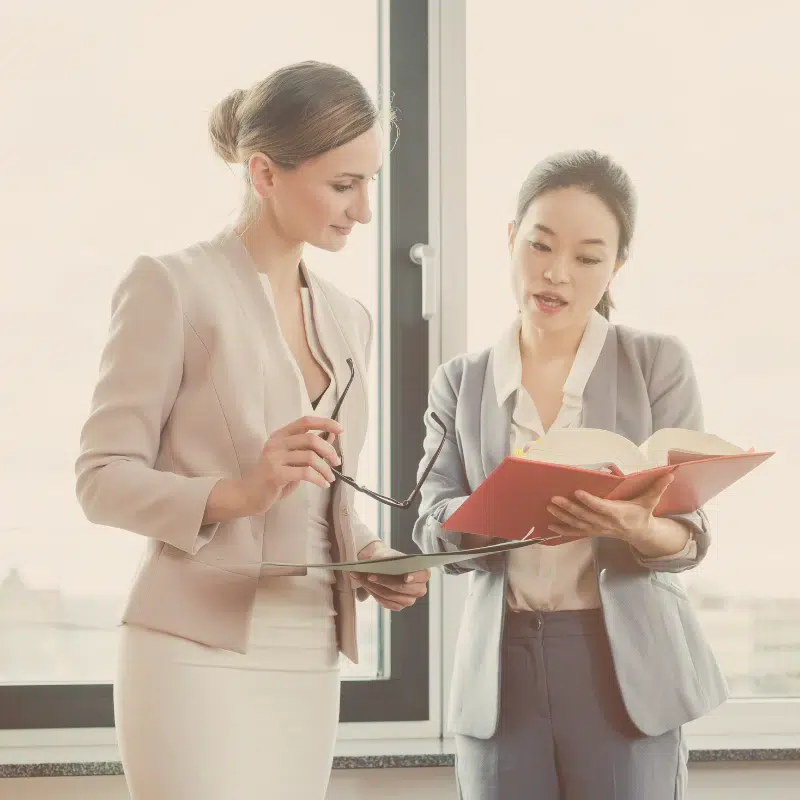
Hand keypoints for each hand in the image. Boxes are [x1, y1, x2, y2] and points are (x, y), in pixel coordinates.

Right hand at [236, 416, 343, 515]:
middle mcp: (276, 443)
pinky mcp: (275, 474)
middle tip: (337, 462)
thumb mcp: (293, 459)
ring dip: (325, 468)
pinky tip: (323, 484)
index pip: (305, 421)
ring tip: (330, 478)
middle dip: (329, 450)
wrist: (249, 495)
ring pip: (310, 457)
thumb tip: (332, 434)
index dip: (325, 422)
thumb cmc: (274, 477)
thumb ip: (309, 447)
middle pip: (310, 439)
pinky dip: (318, 478)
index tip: (340, 429)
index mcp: (280, 435)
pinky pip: (305, 473)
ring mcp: (274, 458)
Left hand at [351, 541, 430, 610]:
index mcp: (422, 572)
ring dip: (376, 588)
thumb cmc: (387, 558)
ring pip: (393, 596)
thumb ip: (387, 559)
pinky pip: (387, 603)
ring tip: (363, 579)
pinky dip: (376, 595)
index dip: (415, 577)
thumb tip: (379, 564)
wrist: (380, 565)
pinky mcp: (399, 606)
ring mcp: (410, 599)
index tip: (406, 578)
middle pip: (404, 588)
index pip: (423, 575)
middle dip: (385, 581)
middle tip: (369, 575)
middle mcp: (419, 588)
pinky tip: (368, 587)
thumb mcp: (388, 554)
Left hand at [546, 474, 674, 546]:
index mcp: (618, 513)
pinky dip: (562, 530)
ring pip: (577, 524)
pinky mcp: (592, 532)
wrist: (639, 534)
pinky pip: (576, 533)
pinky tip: (549, 526)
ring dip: (562, 516)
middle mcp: (605, 523)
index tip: (577, 492)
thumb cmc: (642, 513)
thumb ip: (658, 487)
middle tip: (555, 498)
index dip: (589, 501)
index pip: (601, 507)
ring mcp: (597, 529)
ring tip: (549, 507)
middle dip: (569, 508)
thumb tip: (670, 473)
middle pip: (585, 516)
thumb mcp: (651, 501)